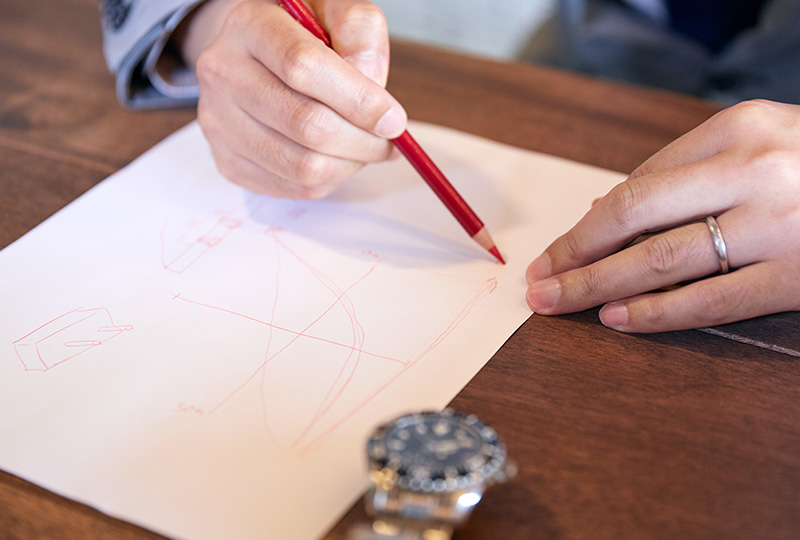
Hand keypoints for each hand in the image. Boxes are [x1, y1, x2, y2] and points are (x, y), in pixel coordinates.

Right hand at [179, 0, 406, 197]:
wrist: (253, 55)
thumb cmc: (302, 33)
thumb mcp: (335, 11)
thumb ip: (359, 32)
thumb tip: (371, 88)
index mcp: (248, 25)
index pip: (303, 67)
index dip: (358, 99)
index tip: (394, 118)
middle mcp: (223, 73)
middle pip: (306, 124)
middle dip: (362, 140)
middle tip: (388, 139)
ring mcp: (219, 123)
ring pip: (303, 165)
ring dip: (350, 164)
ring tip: (366, 147)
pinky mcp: (227, 162)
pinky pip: (294, 187)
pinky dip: (330, 179)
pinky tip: (338, 157)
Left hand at [525, 99, 799, 331]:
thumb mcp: (759, 146)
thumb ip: (689, 173)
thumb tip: (606, 213)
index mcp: (739, 129)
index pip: (637, 183)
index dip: (586, 224)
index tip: (557, 250)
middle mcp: (753, 170)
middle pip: (633, 217)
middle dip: (575, 254)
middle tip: (538, 281)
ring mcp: (777, 225)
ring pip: (661, 260)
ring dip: (598, 286)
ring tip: (559, 303)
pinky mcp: (798, 277)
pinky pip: (710, 299)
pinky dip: (657, 313)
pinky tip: (618, 321)